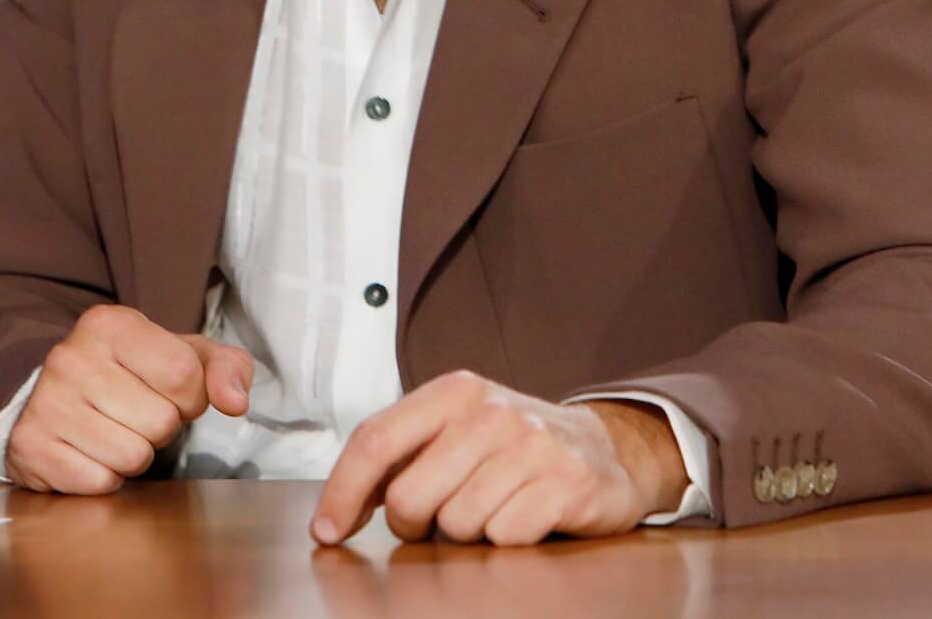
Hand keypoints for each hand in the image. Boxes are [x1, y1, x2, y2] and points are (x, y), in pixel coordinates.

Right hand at [6, 303, 252, 493]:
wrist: (58, 397)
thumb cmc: (133, 375)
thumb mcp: (185, 356)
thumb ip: (227, 368)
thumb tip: (236, 402)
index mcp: (110, 323)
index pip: (184, 375)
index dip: (189, 397)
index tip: (169, 392)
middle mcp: (70, 357)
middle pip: (160, 421)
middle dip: (161, 427)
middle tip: (136, 413)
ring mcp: (45, 403)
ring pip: (131, 457)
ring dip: (134, 455)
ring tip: (115, 431)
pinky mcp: (30, 447)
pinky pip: (99, 483)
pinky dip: (105, 477)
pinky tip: (91, 452)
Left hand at [310, 371, 686, 546]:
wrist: (606, 450)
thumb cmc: (514, 446)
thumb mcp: (456, 430)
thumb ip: (402, 456)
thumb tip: (338, 509)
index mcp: (454, 392)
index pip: (376, 439)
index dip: (342, 491)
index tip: (325, 531)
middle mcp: (491, 412)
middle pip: (409, 496)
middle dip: (414, 523)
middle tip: (442, 515)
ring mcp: (531, 446)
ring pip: (455, 524)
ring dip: (466, 533)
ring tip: (492, 508)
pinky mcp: (565, 483)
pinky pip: (503, 538)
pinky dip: (506, 540)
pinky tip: (524, 517)